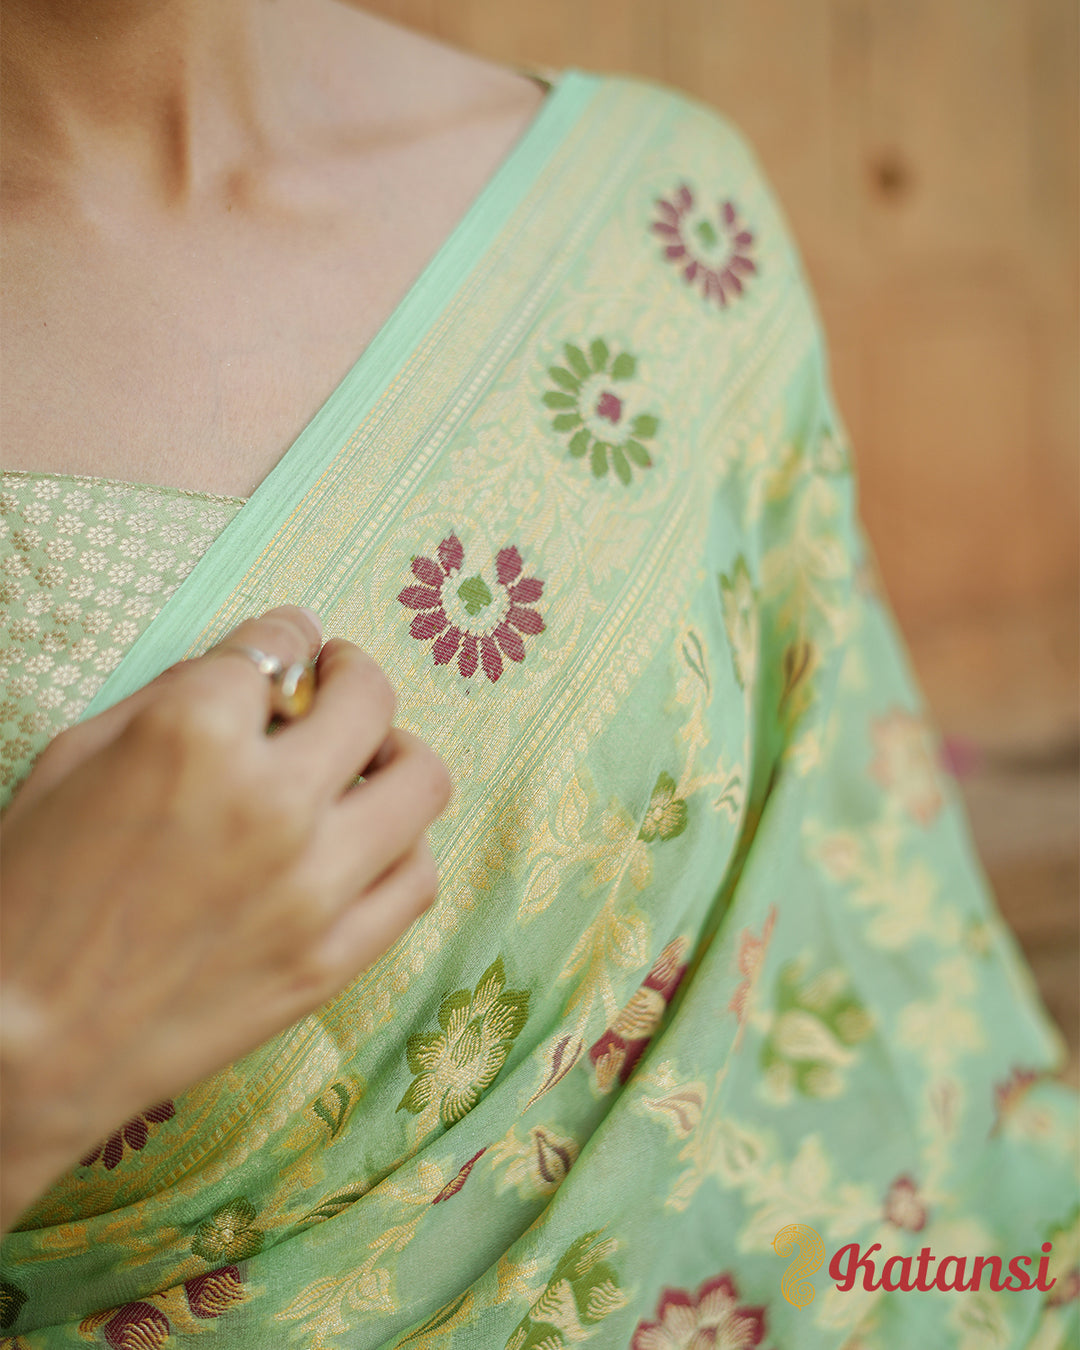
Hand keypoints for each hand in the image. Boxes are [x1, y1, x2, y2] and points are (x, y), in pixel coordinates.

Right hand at [0, 606, 451, 1229]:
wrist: (19, 1045)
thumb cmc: (28, 894)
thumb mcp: (75, 757)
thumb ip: (174, 695)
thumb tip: (256, 668)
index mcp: (192, 734)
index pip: (278, 646)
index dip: (281, 639)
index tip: (286, 649)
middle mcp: (271, 800)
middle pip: (369, 698)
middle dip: (350, 675)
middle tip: (333, 685)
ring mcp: (314, 885)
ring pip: (420, 783)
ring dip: (395, 755)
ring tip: (367, 763)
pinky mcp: (332, 959)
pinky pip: (417, 878)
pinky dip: (403, 845)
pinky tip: (368, 842)